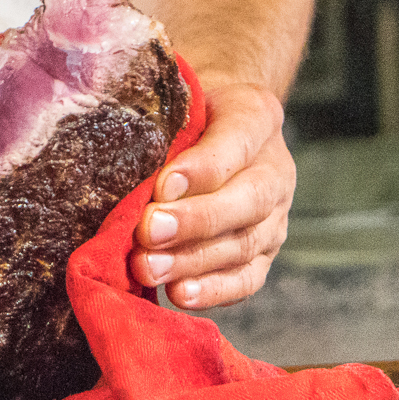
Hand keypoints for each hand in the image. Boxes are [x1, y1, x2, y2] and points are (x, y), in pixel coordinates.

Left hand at [128, 82, 293, 308]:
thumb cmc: (183, 117)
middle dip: (194, 220)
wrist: (212, 129)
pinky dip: (213, 291)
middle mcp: (275, 169)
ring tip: (148, 267)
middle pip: (246, 200)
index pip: (236, 140)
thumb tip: (123, 171)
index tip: (162, 185)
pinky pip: (246, 279)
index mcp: (255, 116)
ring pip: (243, 244)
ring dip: (192, 260)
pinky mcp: (264, 255)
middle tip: (149, 230)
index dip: (201, 168)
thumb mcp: (178, 105)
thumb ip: (164, 130)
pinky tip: (180, 294)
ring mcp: (275, 216)